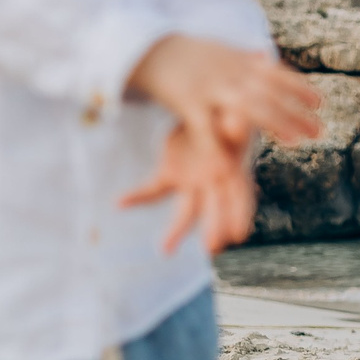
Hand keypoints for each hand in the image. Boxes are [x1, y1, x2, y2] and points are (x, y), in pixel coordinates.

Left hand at [120, 114, 254, 254]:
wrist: (203, 108)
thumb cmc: (226, 109)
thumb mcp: (233, 112)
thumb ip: (234, 121)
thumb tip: (236, 123)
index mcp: (235, 169)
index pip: (240, 195)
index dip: (240, 213)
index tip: (238, 235)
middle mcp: (214, 183)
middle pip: (214, 208)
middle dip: (214, 227)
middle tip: (212, 248)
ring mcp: (192, 183)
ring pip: (185, 212)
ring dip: (176, 231)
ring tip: (165, 250)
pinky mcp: (170, 175)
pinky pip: (153, 191)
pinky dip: (137, 197)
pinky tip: (120, 203)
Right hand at [127, 35, 322, 147]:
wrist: (147, 48)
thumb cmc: (185, 55)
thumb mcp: (218, 51)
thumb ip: (243, 57)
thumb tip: (265, 56)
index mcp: (240, 62)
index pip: (277, 74)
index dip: (300, 88)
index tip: (320, 104)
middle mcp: (231, 73)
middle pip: (271, 93)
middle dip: (296, 112)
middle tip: (319, 132)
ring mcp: (211, 87)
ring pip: (249, 105)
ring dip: (275, 123)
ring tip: (295, 142)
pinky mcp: (188, 102)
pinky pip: (207, 128)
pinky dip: (218, 148)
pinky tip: (232, 167)